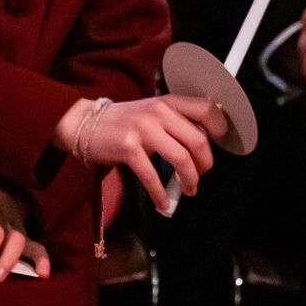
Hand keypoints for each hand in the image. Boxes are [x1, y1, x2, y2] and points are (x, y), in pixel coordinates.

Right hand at [53, 95, 230, 214]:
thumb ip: (176, 122)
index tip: (220, 145)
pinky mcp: (128, 148)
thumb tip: (203, 144)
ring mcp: (144, 129)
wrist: (84, 124)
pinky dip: (161, 194)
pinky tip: (163, 203)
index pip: (207, 109)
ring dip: (189, 179)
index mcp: (168, 102)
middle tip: (202, 175)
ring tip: (189, 189)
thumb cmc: (123, 122)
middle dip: (205, 164)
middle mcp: (159, 112)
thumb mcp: (152, 113)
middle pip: (198, 140)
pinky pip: (152, 176)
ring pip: (181, 158)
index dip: (219, 128)